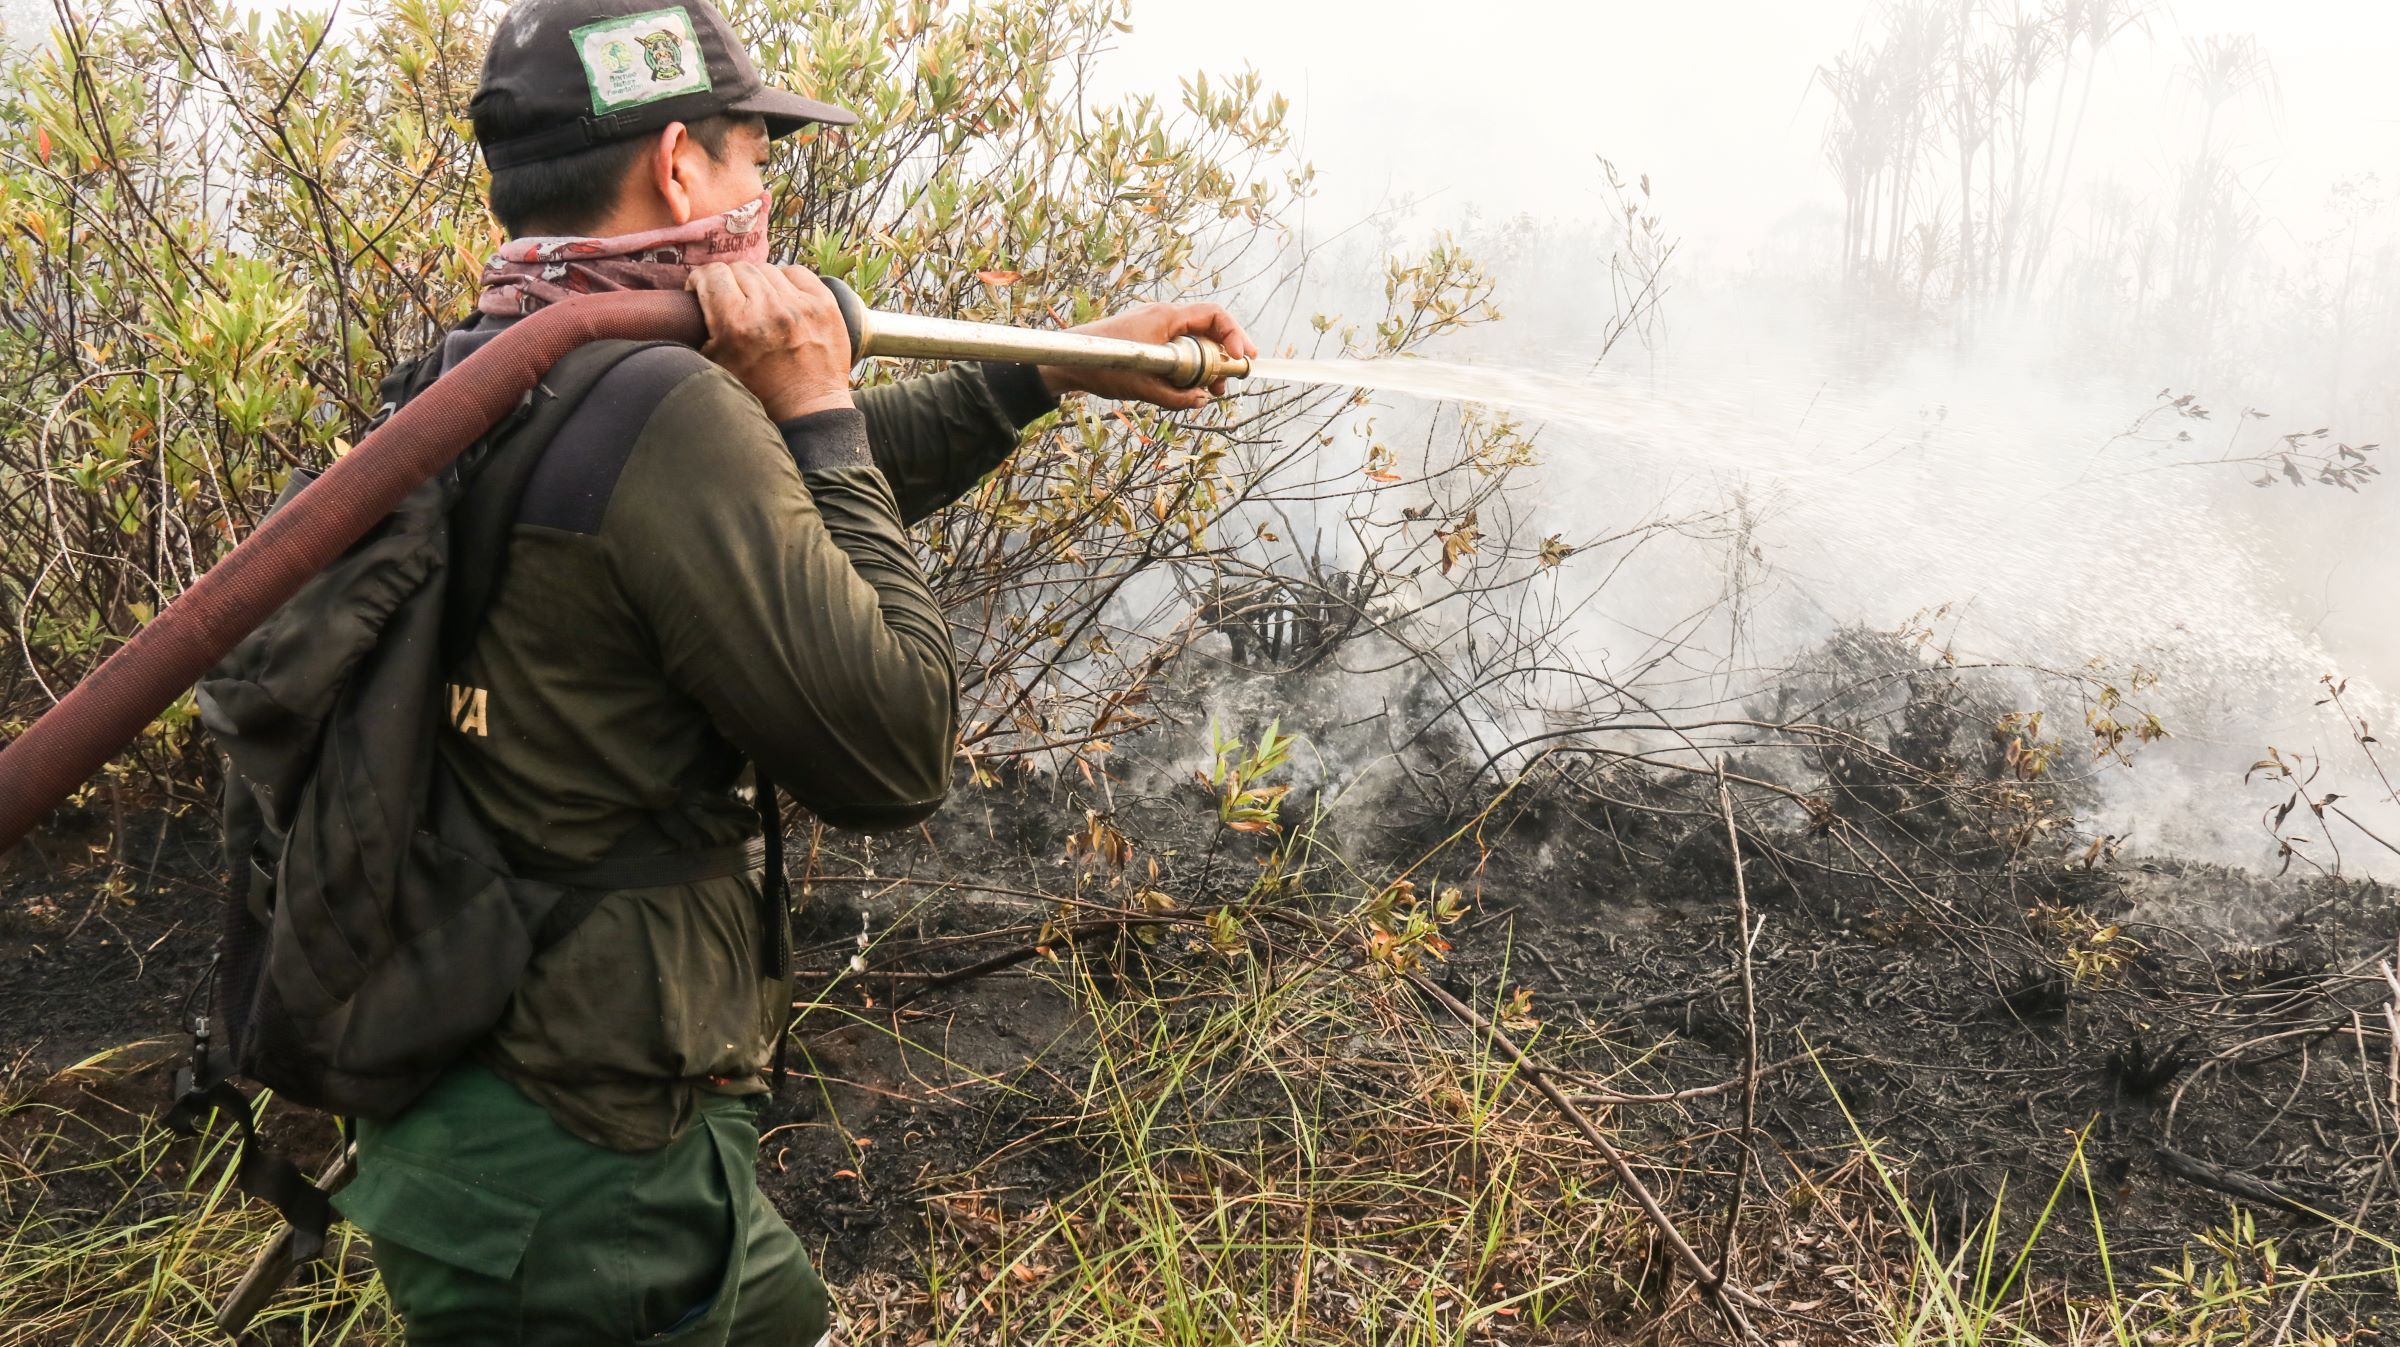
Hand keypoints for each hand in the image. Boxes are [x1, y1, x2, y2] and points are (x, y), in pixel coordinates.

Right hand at [686, 262, 854, 420]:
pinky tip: (783, 298)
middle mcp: (769, 308)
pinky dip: (787, 281)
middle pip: (739, 268)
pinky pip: (798, 272)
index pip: (712, 275)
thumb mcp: (716, 367)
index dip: (701, 279)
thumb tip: (680, 309)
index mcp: (737, 324)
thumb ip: (698, 334)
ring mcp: (800, 304)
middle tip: (730, 299)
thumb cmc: (759, 392)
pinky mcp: (824, 304)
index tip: (701, 290)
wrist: (808, 409)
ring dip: (758, 282)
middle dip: (729, 281)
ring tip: (758, 302)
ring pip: (767, 269)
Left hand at [1038, 301, 1257, 410]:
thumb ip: (1176, 396)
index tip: (1242, 358)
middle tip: (1230, 382)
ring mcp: (1154, 327)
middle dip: (1223, 357)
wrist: (1066, 361)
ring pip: (1193, 343)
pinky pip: (1177, 349)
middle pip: (1207, 331)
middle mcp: (1163, 317)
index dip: (1234, 334)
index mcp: (1166, 317)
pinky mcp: (1147, 340)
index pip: (1213, 315)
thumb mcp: (1144, 387)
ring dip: (1206, 366)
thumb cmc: (1101, 366)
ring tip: (1210, 392)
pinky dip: (1188, 367)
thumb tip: (1202, 401)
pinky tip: (1187, 388)